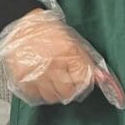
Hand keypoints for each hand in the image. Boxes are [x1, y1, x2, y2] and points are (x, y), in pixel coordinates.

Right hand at [0, 5, 124, 108]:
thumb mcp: (72, 40)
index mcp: (67, 52)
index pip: (84, 80)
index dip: (85, 81)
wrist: (20, 25)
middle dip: (71, 88)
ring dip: (56, 91)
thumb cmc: (48, 30)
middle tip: (67, 79)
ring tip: (53, 78)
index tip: (82, 78)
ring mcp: (36, 75)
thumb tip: (103, 79)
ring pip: (53, 98)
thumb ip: (87, 60)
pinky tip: (41, 80)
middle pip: (69, 93)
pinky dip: (41, 93)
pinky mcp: (22, 82)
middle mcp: (52, 66)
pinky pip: (37, 98)